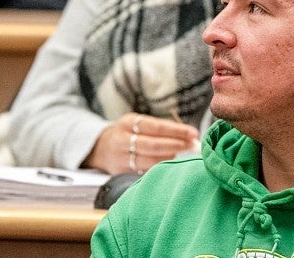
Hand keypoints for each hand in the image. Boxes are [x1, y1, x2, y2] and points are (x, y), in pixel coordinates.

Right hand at [84, 113, 199, 173]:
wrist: (99, 148)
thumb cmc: (129, 133)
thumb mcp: (138, 124)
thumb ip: (162, 129)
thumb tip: (191, 137)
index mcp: (127, 122)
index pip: (155, 126)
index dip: (176, 130)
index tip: (193, 134)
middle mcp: (121, 139)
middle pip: (152, 145)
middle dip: (175, 146)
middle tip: (193, 147)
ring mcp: (120, 158)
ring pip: (149, 161)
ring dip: (171, 159)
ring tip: (187, 157)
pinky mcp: (120, 172)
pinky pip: (144, 172)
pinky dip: (160, 169)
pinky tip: (173, 168)